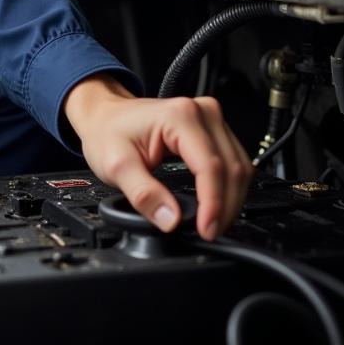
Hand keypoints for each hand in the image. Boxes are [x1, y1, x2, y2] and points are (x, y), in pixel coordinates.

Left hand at [63, 75, 252, 240]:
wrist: (104, 114)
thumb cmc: (107, 131)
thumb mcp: (115, 165)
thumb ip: (143, 194)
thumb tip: (171, 219)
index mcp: (180, 117)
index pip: (210, 167)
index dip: (213, 204)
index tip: (207, 229)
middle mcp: (202, 112)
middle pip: (232, 168)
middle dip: (225, 207)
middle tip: (209, 232)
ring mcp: (210, 117)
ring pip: (239, 166)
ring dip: (231, 199)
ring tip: (213, 223)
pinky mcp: (213, 127)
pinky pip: (233, 161)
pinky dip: (229, 187)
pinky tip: (217, 204)